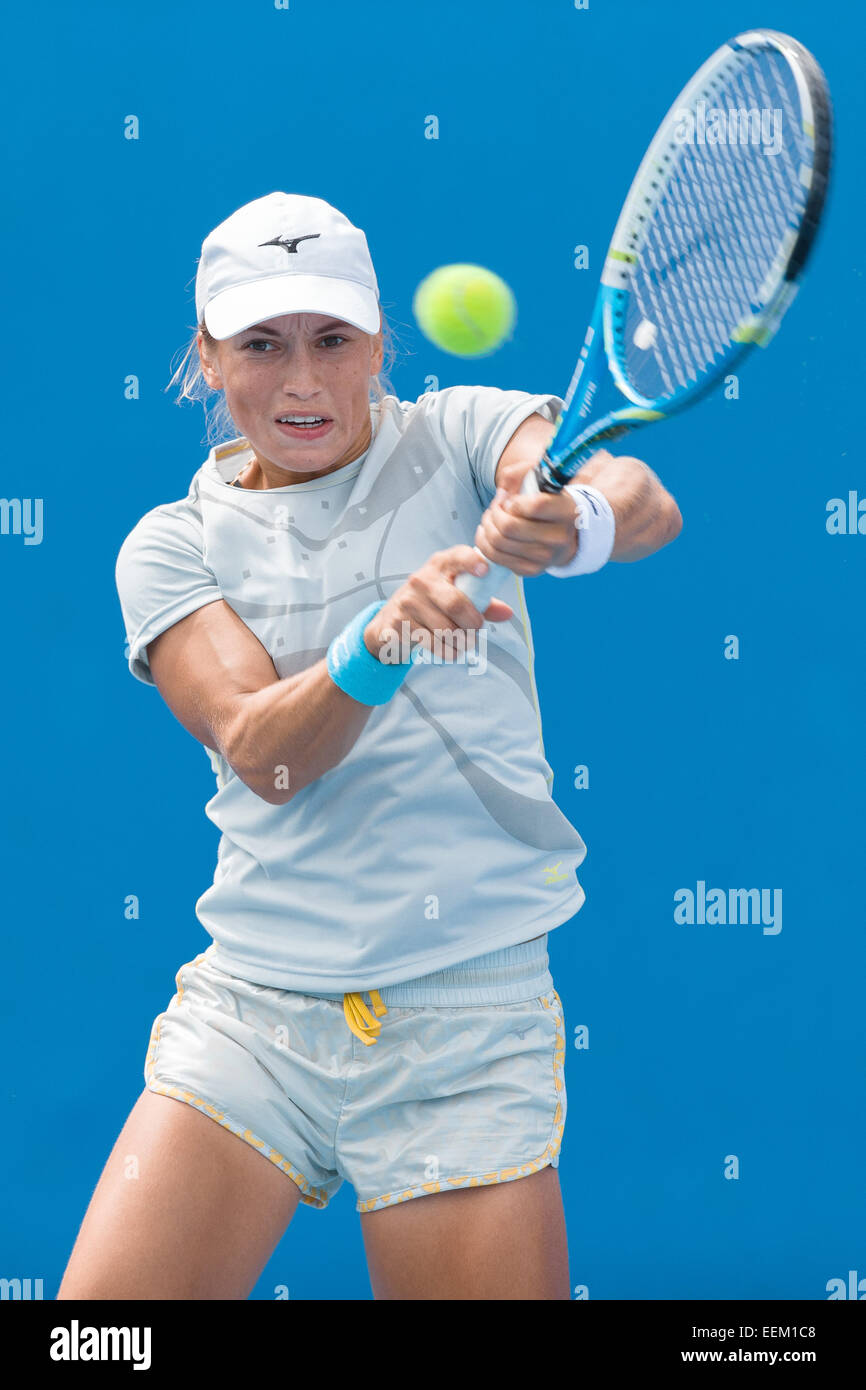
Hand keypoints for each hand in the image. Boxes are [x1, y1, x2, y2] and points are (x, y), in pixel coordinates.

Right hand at [363, 546, 513, 662]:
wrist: (389, 621)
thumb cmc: (431, 604)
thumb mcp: (453, 594)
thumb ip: (481, 601)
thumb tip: (507, 613)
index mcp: (440, 565)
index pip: (458, 557)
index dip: (472, 562)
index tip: (485, 571)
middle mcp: (421, 579)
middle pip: (456, 604)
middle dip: (472, 624)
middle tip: (475, 632)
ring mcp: (407, 602)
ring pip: (446, 630)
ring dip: (461, 642)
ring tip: (462, 644)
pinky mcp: (398, 624)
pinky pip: (432, 644)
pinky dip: (447, 652)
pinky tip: (448, 650)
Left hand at [471, 460, 613, 574]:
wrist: (566, 533)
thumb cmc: (549, 502)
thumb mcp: (540, 479)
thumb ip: (518, 474)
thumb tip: (501, 493)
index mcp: (567, 512)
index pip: (535, 506)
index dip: (513, 501)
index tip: (510, 499)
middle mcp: (559, 538)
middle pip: (510, 527)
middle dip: (494, 514)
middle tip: (494, 508)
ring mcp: (546, 558)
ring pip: (499, 543)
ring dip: (486, 527)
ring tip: (490, 519)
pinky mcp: (531, 570)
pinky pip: (497, 558)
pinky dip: (485, 544)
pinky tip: (489, 534)